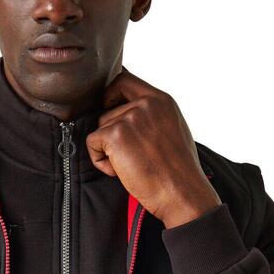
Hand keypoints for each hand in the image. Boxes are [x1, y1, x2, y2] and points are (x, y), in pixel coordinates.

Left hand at [85, 67, 221, 227]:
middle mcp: (147, 103)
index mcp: (162, 100)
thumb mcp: (173, 129)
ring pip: (100, 126)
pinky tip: (121, 171)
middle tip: (129, 152)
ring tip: (132, 164)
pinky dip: (101, 162)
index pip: (124, 80)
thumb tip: (129, 109)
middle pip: (107, 107)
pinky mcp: (116, 135)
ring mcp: (131, 117)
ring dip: (109, 149)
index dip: (111, 95)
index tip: (110, 111)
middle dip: (111, 130)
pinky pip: (92, 143)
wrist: (181, 193)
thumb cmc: (178, 171)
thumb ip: (153, 115)